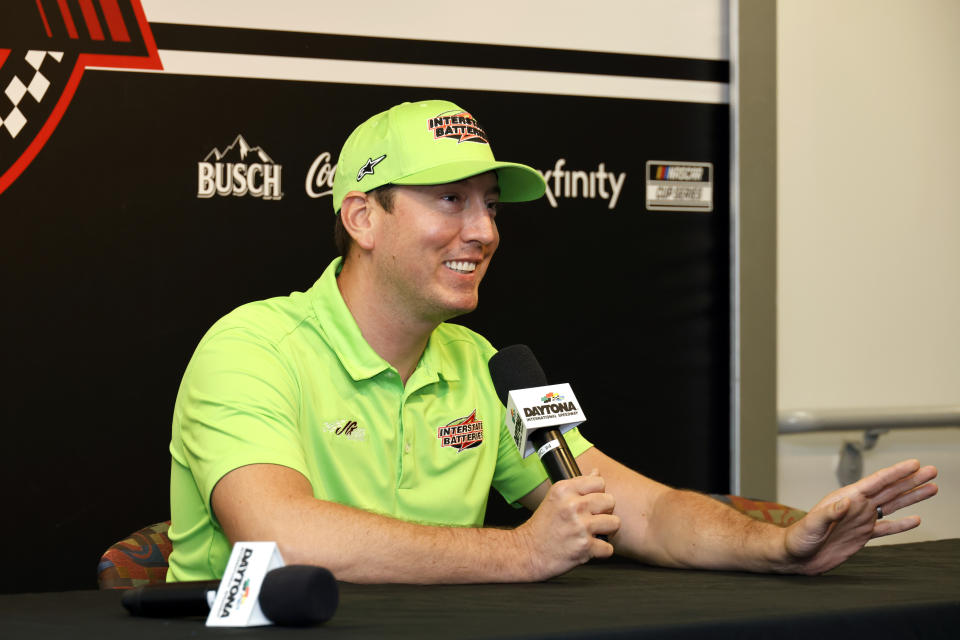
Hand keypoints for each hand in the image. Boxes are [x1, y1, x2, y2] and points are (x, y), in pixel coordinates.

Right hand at [516, 470, 619, 579]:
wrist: (528, 552)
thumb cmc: (542, 526)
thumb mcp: (555, 498)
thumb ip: (578, 485)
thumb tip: (596, 472)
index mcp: (564, 489)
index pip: (599, 482)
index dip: (598, 494)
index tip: (590, 503)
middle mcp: (572, 505)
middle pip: (610, 501)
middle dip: (604, 512)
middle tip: (592, 520)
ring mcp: (580, 526)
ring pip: (614, 523)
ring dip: (606, 532)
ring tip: (592, 534)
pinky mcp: (585, 547)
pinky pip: (609, 548)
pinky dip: (601, 551)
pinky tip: (588, 548)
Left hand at [781, 459, 937, 574]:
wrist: (795, 557)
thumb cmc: (798, 538)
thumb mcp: (812, 524)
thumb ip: (829, 513)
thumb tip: (847, 501)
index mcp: (846, 498)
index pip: (876, 482)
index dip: (896, 472)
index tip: (914, 464)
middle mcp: (856, 506)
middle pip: (890, 490)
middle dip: (911, 480)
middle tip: (932, 471)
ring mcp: (860, 520)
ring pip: (892, 505)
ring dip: (911, 497)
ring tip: (931, 489)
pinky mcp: (862, 536)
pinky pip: (887, 528)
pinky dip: (902, 524)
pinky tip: (916, 520)